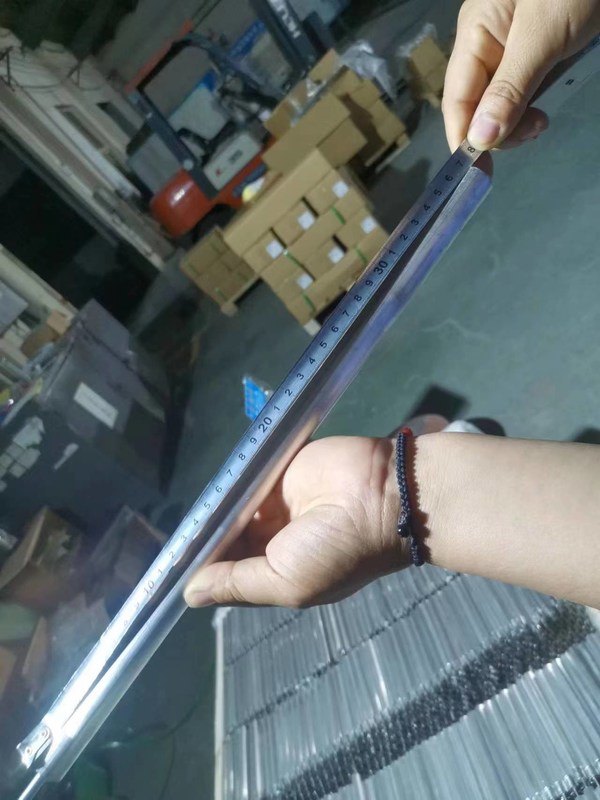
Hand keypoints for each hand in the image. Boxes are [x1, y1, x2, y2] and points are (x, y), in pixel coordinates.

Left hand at [184, 436, 404, 608]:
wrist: (380, 496)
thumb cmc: (336, 551)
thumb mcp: (287, 581)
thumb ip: (238, 584)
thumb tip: (191, 595)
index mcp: (280, 571)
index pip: (231, 572)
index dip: (203, 570)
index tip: (166, 570)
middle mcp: (274, 539)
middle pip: (227, 539)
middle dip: (203, 540)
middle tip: (163, 541)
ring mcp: (275, 503)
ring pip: (231, 508)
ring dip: (212, 512)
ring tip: (177, 517)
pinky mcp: (278, 470)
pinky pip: (244, 478)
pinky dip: (226, 484)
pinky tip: (201, 489)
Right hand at [443, 0, 599, 150]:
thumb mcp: (542, 38)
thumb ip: (509, 89)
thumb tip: (478, 140)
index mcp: (475, 34)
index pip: (456, 99)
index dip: (462, 138)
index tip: (476, 172)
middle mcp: (484, 44)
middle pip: (475, 105)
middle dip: (497, 130)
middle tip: (534, 131)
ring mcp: (507, 50)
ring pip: (497, 103)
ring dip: (514, 123)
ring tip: (541, 122)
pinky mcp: (531, 54)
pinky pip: (518, 93)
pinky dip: (526, 110)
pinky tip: (540, 114)